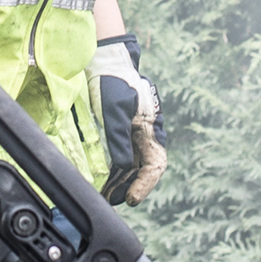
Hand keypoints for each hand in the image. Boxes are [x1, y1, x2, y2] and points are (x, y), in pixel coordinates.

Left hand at [98, 34, 164, 203]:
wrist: (106, 60)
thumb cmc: (113, 84)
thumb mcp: (115, 114)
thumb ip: (120, 141)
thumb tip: (124, 169)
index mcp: (151, 129)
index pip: (155, 165)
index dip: (144, 185)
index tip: (131, 199)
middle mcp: (147, 133)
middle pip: (144, 169)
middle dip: (129, 187)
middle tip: (112, 201)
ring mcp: (136, 132)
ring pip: (133, 164)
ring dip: (121, 181)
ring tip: (105, 195)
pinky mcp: (125, 129)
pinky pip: (124, 154)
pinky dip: (116, 169)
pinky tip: (105, 178)